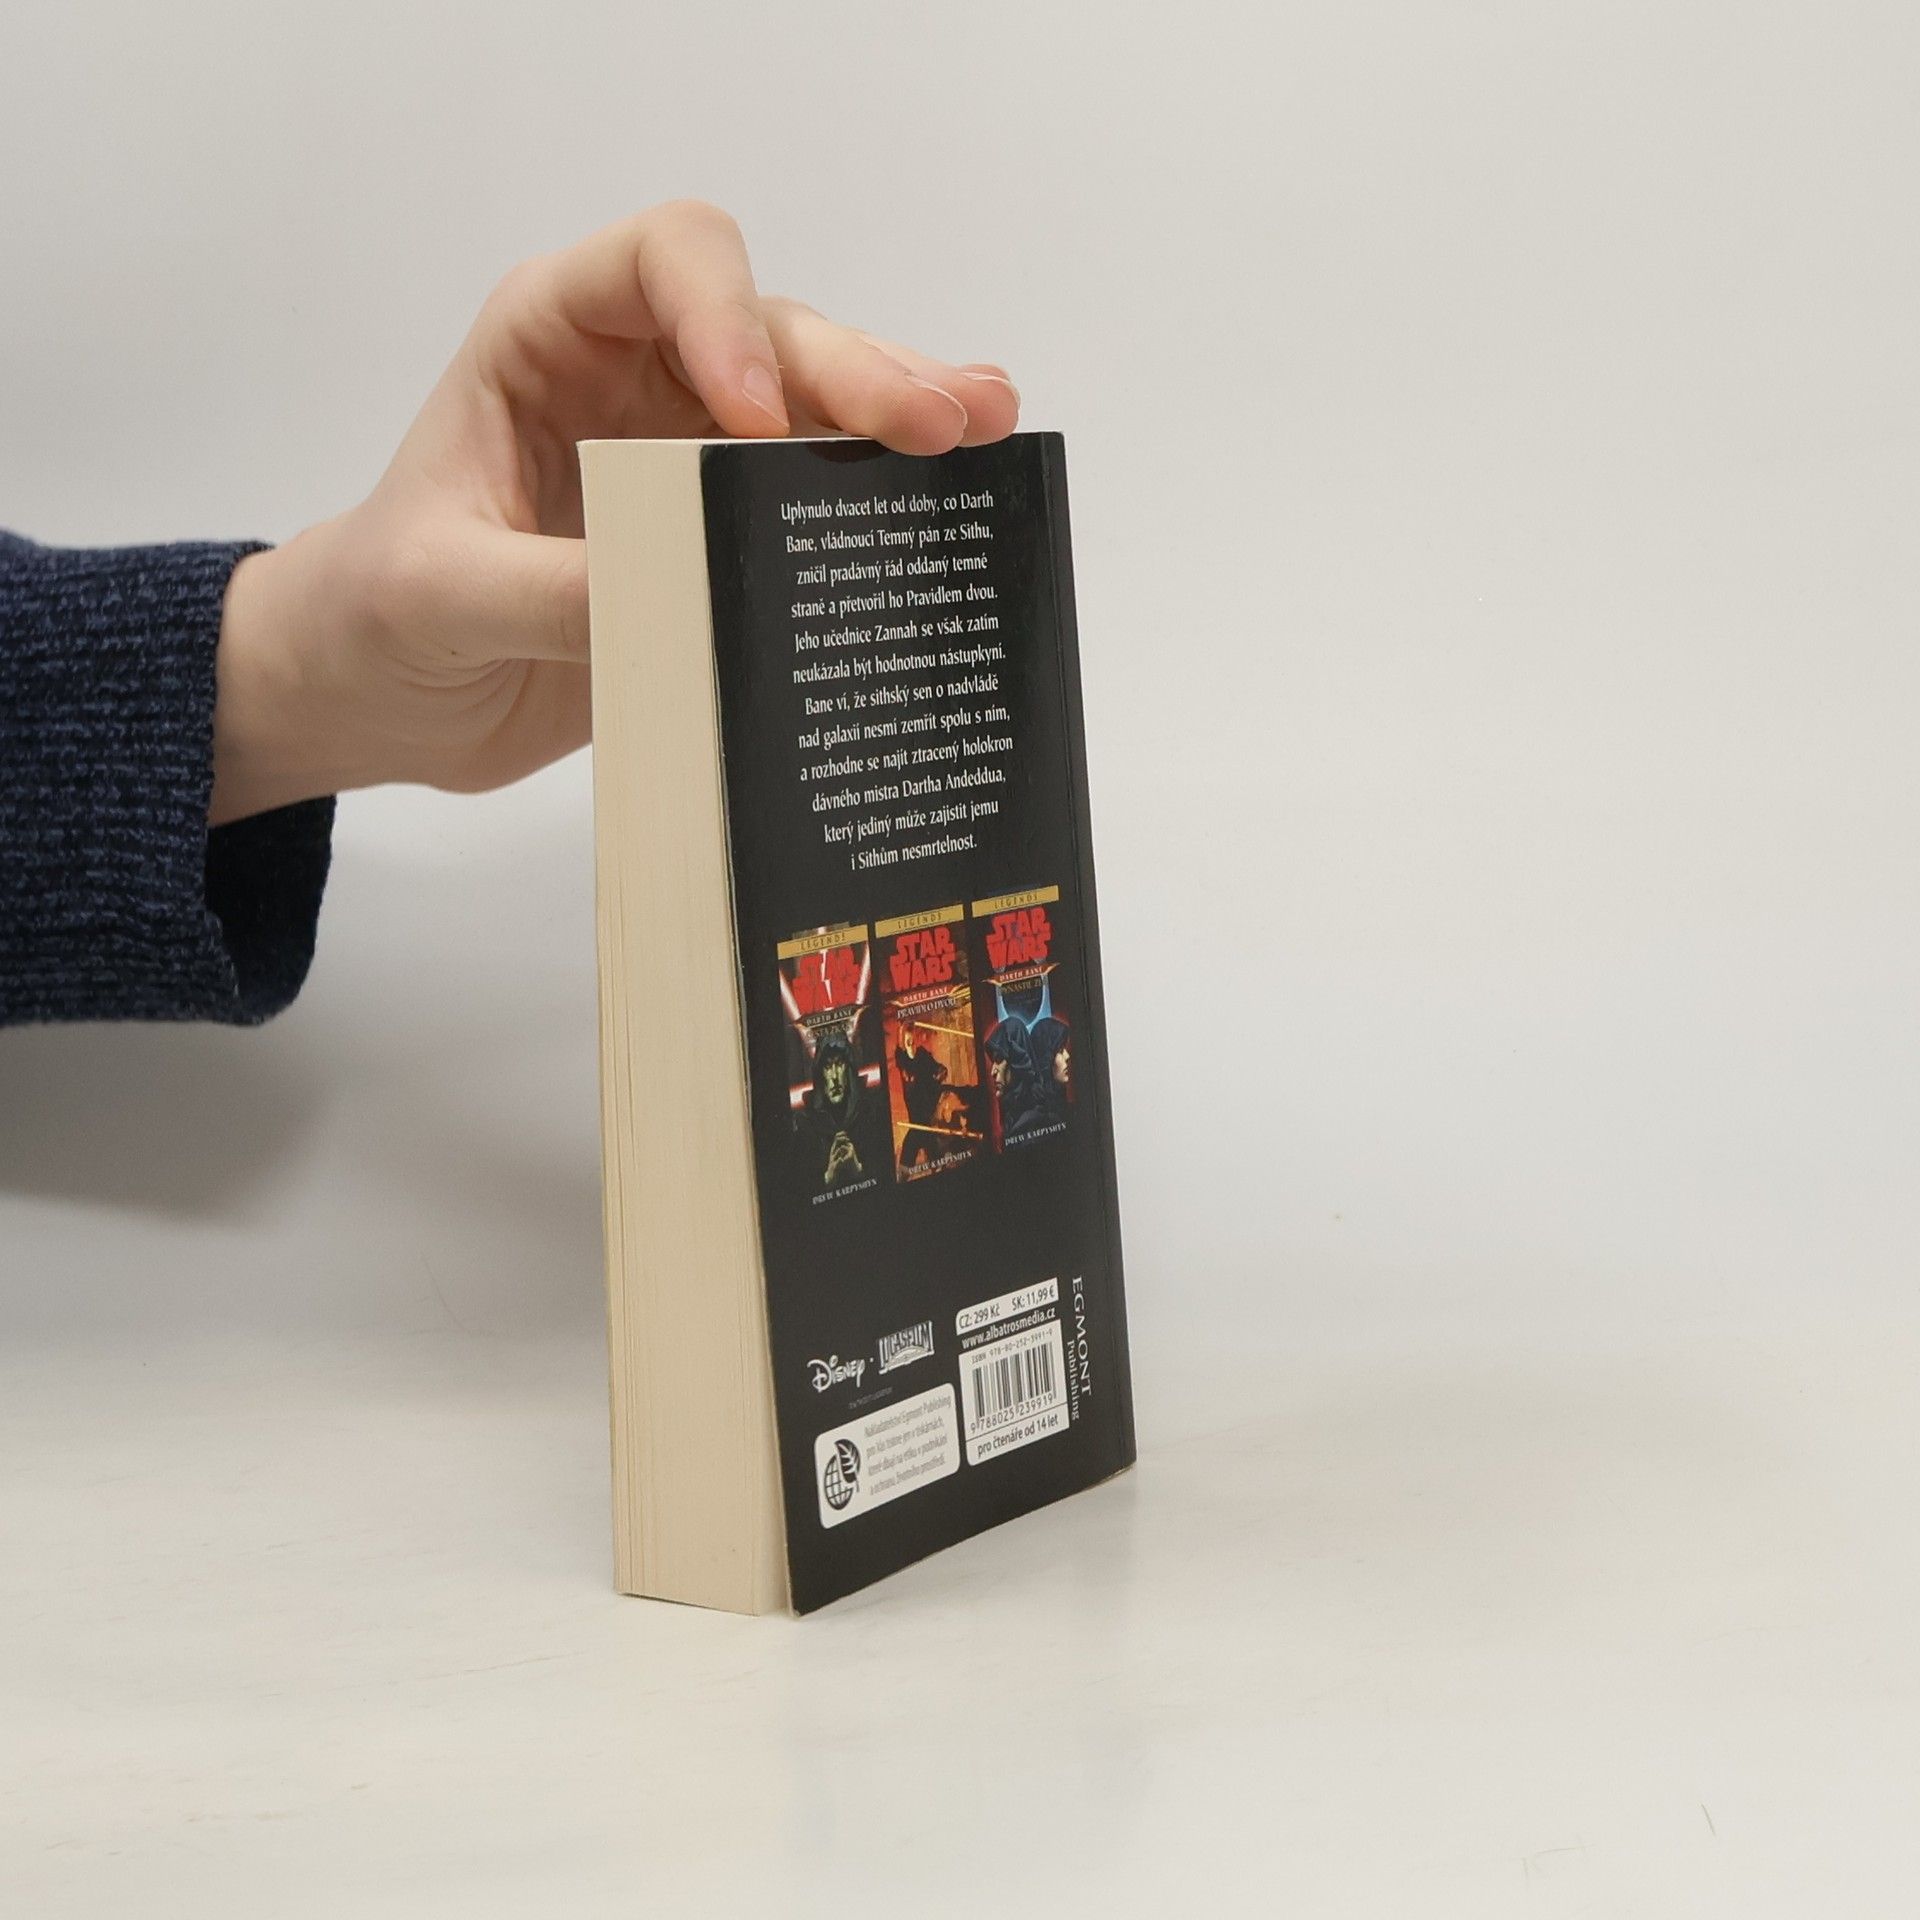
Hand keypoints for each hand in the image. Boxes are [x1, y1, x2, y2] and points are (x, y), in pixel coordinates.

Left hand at [209, 200, 1020, 824]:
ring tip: (987, 432)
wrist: (383, 696)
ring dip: (901, 417)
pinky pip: (820, 499)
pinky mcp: (727, 535)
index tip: (756, 421)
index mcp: (551, 339)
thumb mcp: (442, 596)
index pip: (661, 264)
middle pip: (773, 332)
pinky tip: (963, 490)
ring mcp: (693, 453)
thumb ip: (553, 589)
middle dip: (858, 373)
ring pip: (820, 404)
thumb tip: (695, 598)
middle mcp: (639, 374)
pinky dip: (887, 496)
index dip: (726, 319)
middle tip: (942, 424)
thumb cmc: (378, 614)